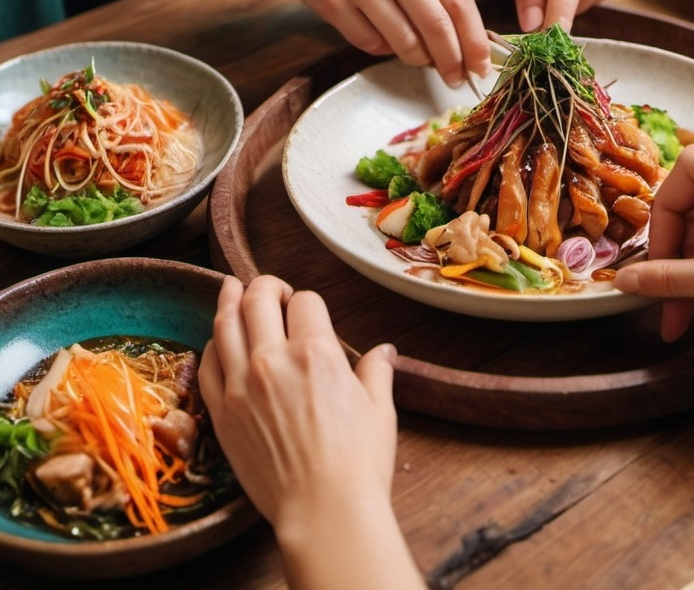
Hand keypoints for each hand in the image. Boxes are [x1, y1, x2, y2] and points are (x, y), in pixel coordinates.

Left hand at [198, 275, 397, 526]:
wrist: (323, 508)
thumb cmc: (358, 461)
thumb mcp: (380, 409)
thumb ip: (377, 371)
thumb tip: (385, 351)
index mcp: (317, 351)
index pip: (305, 301)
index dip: (307, 300)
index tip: (308, 309)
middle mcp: (273, 359)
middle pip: (256, 299)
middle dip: (265, 286)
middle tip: (270, 289)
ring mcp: (242, 385)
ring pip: (225, 324)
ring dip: (229, 300)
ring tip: (230, 288)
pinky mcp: (222, 412)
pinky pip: (206, 364)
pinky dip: (212, 345)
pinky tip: (218, 342)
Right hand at [251, 0, 493, 86]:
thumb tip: (459, 25)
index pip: (460, 2)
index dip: (475, 41)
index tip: (482, 63)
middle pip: (437, 28)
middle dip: (453, 62)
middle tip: (457, 77)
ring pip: (403, 42)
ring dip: (418, 58)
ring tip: (421, 59)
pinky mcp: (331, 1)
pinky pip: (368, 42)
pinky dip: (383, 50)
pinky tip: (387, 42)